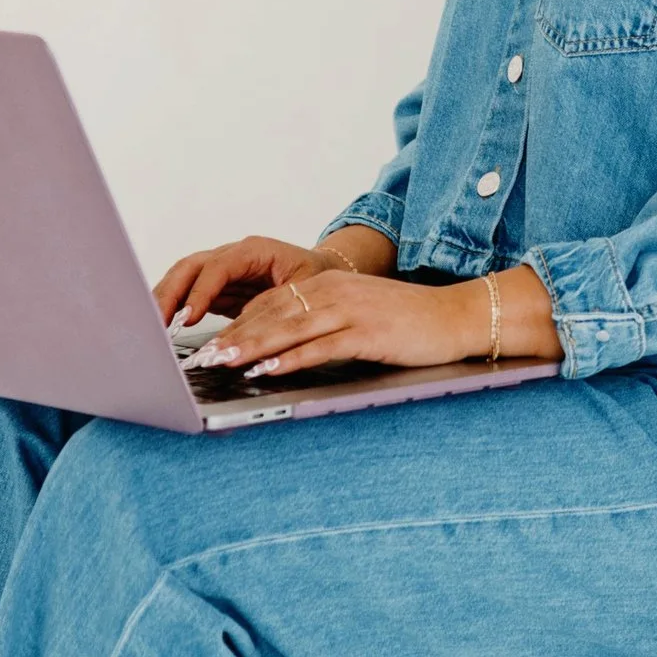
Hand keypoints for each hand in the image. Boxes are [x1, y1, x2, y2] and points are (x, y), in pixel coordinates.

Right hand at [154, 229, 386, 327]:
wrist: (322, 273)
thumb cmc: (317, 278)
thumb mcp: (304, 288)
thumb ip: (274, 304)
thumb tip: (248, 328)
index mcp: (254, 250)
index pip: (218, 266)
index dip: (201, 291)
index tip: (189, 317)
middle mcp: (232, 255)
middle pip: (190, 267)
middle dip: (170, 293)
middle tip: (157, 323)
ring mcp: (221, 270)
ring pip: (183, 277)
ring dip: (165, 300)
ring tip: (152, 326)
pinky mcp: (217, 288)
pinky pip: (188, 293)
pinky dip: (173, 308)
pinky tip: (163, 326)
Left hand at [205, 262, 518, 381]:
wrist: (456, 316)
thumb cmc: (408, 321)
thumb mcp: (358, 313)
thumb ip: (322, 324)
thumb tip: (284, 348)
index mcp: (328, 285)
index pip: (270, 304)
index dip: (237, 324)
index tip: (209, 345)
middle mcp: (333, 292)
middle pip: (272, 314)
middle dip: (233, 336)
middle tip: (200, 357)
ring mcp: (350, 311)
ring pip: (288, 328)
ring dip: (251, 346)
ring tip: (220, 362)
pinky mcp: (366, 333)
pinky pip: (320, 347)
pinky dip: (290, 359)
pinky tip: (267, 370)